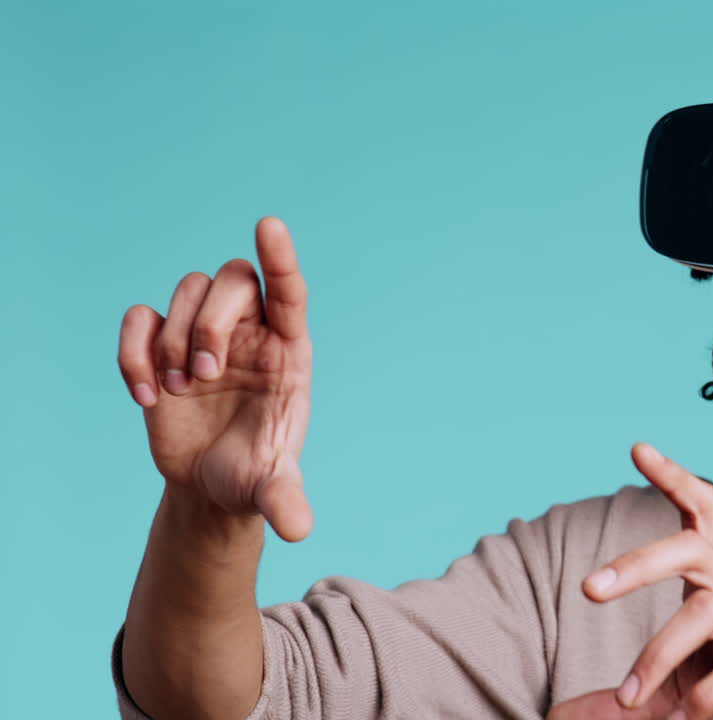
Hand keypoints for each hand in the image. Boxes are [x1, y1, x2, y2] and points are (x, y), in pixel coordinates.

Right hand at [116, 216, 313, 540]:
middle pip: (233, 280)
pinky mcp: (161, 348)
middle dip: (210, 321)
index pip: (290, 292)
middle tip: (203, 376)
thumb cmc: (251, 478)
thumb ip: (284, 500)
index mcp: (289, 353)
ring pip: (187, 291)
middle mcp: (251, 334)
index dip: (281, 258)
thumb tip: (297, 528)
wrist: (210, 486)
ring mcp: (205, 335)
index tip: (270, 225)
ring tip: (179, 391)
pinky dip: (133, 351)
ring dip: (173, 337)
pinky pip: (140, 318)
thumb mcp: (269, 489)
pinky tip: (145, 396)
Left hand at [547, 444, 712, 719]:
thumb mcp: (694, 675)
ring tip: (629, 701)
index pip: (705, 512)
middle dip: (638, 564)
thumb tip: (573, 709)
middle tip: (589, 589)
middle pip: (693, 552)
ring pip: (708, 613)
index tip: (638, 449)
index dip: (675, 478)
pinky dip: (705, 695)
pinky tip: (684, 717)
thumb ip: (650, 674)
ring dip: (658, 657)